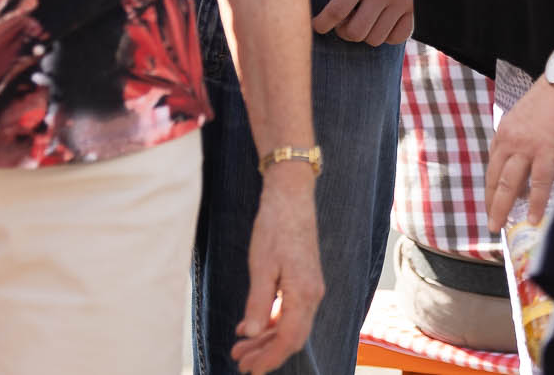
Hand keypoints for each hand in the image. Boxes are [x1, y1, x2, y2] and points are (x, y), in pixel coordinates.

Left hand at [233, 169, 323, 372]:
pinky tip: (251, 326)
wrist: (291, 196)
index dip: (269, 358)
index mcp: (304, 294)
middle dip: (266, 353)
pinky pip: (290, 310)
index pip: (288, 339)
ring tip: (240, 349)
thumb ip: (258, 303)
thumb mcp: (261, 266)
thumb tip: (251, 334)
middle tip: (240, 363)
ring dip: (266, 339)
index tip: (250, 370)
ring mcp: (310, 287)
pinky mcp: (304, 280)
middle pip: (291, 337)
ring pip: (290, 325)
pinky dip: (271, 322)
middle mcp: (313, 295)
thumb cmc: (275, 227)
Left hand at [312, 0, 415, 45]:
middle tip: (342, 25)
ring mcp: (401, 1)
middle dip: (343, 32)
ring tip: (362, 23)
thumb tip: (327, 7)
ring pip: (375, 38)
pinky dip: (386, 37)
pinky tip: (381, 25)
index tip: (318, 25)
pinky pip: (397, 38)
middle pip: (356, 31)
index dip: (322, 23)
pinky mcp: (415, 8)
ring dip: (364, 35)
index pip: (337, 10)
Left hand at [486, 77, 553, 227]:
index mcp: (506, 129)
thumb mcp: (536, 117)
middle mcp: (510, 138)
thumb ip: (537, 141)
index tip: (492, 201)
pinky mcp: (547, 149)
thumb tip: (552, 167)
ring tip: (501, 226)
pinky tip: (535, 218)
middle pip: (496, 177)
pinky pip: (539, 182)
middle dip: (492, 202)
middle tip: (491, 223)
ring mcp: (526, 145)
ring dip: (503, 207)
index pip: (494, 163)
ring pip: (510, 183)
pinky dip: (536, 202)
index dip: (492, 185)